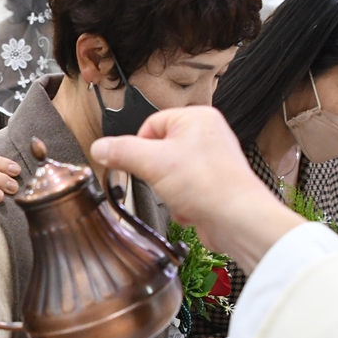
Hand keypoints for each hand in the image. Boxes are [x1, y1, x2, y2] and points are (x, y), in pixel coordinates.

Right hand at [91, 107, 303, 272]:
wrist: (237, 220)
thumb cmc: (207, 185)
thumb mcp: (153, 163)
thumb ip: (122, 152)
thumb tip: (99, 147)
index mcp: (197, 118)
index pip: (150, 124)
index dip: (140, 147)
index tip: (138, 164)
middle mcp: (207, 135)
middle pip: (159, 150)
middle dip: (156, 173)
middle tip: (163, 181)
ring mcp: (212, 160)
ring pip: (169, 173)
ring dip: (167, 190)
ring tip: (181, 196)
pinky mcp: (213, 184)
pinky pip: (183, 190)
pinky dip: (181, 202)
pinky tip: (190, 208)